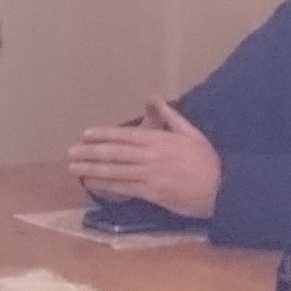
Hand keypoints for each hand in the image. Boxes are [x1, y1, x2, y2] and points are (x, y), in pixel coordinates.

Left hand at [66, 100, 222, 216]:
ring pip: (115, 171)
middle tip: (70, 152)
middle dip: (89, 153)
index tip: (85, 134)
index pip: (124, 136)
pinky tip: (92, 183)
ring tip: (74, 168)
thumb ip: (169, 115)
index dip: (103, 135)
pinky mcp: (152, 193)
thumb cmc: (205, 160)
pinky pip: (125, 188)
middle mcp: (150, 156)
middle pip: (114, 154)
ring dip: (92, 170)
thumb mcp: (190, 132)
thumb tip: (152, 97)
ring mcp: (150, 176)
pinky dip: (106, 185)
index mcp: (159, 140)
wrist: (221, 187)